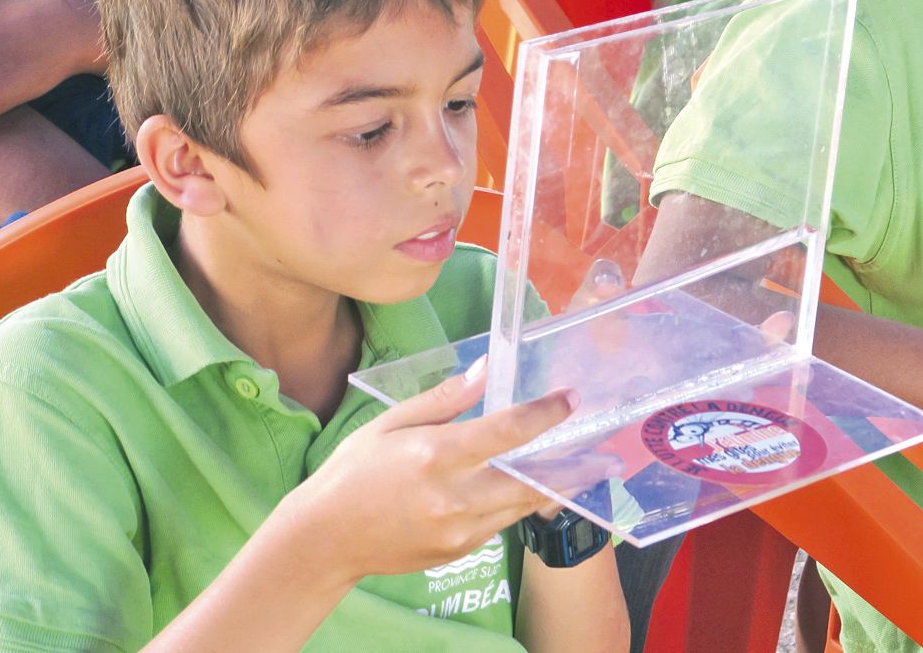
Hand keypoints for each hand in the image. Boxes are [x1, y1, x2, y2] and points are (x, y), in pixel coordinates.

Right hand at [295, 357, 577, 583]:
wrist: (324, 540)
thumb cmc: (354, 472)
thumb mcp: (390, 423)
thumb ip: (444, 399)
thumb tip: (486, 370)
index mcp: (433, 455)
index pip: (504, 433)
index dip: (544, 414)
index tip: (570, 399)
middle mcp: (451, 497)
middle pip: (527, 480)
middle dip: (567, 465)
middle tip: (597, 449)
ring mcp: (456, 530)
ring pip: (519, 507)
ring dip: (550, 487)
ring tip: (580, 468)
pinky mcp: (457, 552)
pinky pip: (499, 524)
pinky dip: (516, 505)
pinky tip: (529, 489)